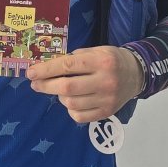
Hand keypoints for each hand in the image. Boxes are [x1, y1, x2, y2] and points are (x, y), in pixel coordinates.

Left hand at [27, 46, 142, 122]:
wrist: (136, 74)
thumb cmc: (110, 60)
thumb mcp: (95, 51)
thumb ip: (73, 58)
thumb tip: (46, 68)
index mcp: (101, 61)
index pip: (68, 65)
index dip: (46, 70)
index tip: (31, 73)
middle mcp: (105, 81)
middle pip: (67, 88)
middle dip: (46, 86)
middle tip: (35, 84)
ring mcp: (107, 99)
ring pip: (71, 103)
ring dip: (59, 96)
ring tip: (60, 90)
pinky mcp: (107, 112)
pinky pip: (79, 116)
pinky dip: (70, 109)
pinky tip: (72, 101)